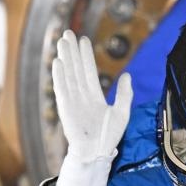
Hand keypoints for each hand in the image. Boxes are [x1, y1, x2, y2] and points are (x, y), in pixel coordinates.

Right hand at [51, 31, 132, 185]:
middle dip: (73, 50)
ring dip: (65, 58)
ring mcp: (73, 101)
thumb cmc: (109, 136)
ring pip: (68, 74)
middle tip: (68, 32)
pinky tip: (58, 62)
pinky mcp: (66, 108)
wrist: (97, 153)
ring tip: (62, 41)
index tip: (83, 39)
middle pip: (76, 68)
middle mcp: (81, 95)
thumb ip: (125, 94)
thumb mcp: (122, 112)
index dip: (86, 55)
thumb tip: (127, 75)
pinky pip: (62, 89)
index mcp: (94, 96)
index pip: (89, 70)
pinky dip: (59, 76)